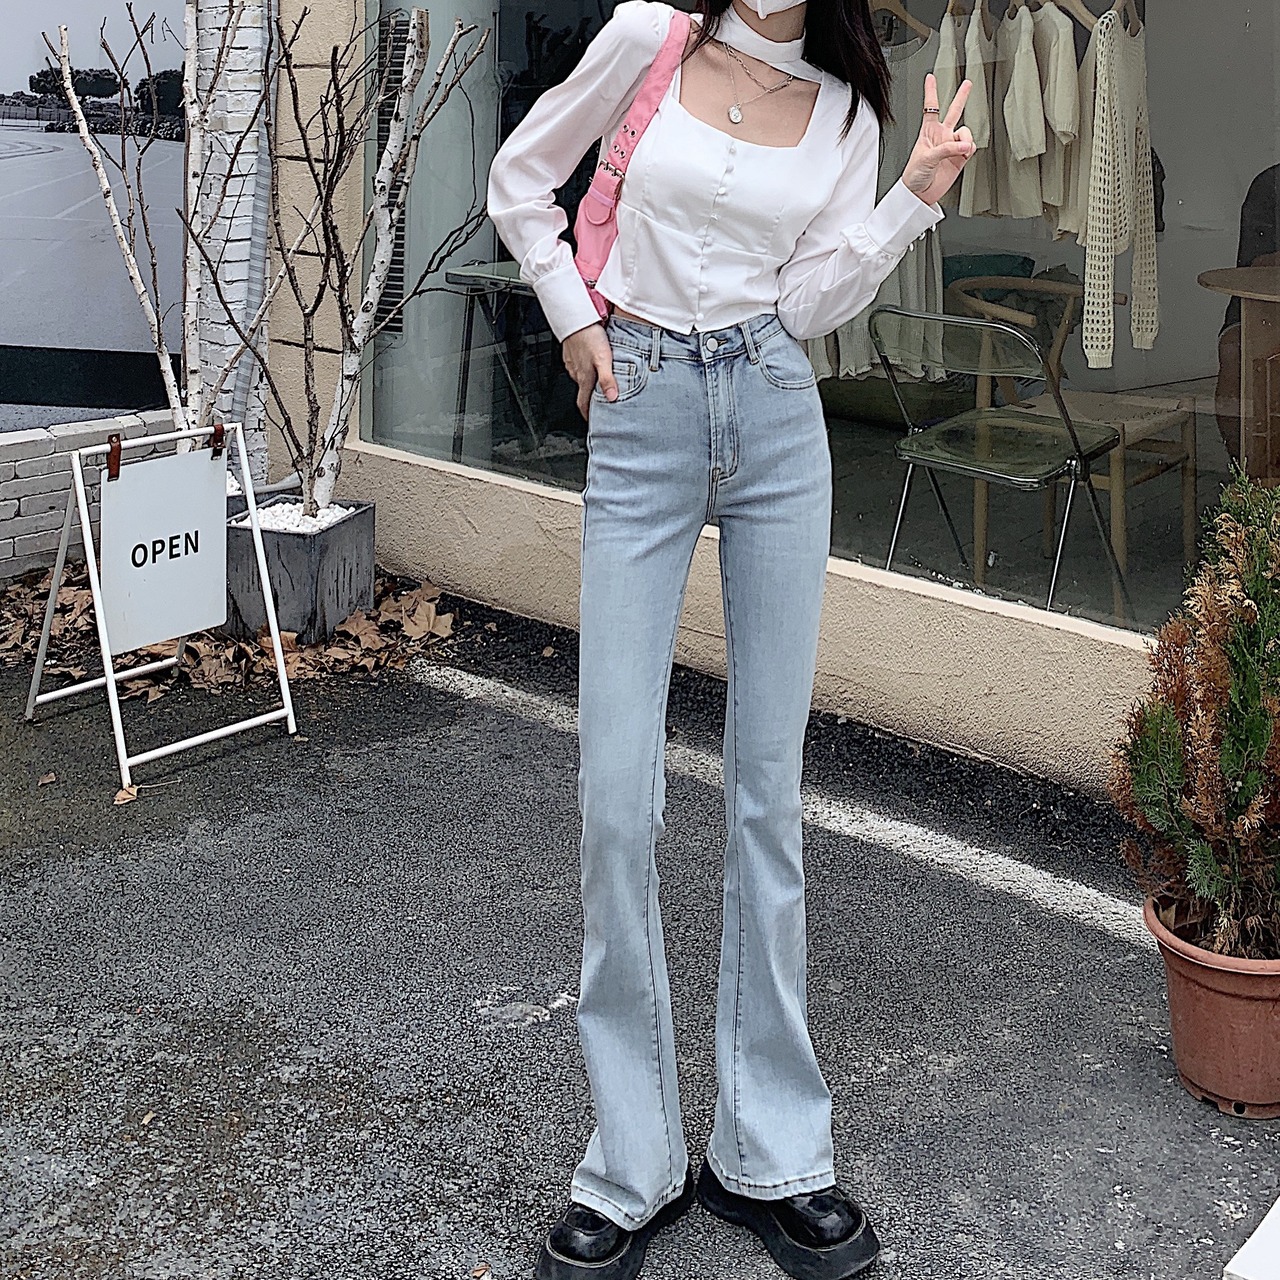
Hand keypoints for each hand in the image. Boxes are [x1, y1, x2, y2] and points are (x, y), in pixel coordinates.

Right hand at [563, 322, 616, 420]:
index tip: (592, 423)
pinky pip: (578, 366)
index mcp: (584, 377)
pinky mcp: (571, 353)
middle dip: (591, 400)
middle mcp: (576, 372)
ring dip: (589, 383)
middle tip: (600, 404)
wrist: (574, 316)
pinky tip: (593, 363)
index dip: (587, 415)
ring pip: (581, 378)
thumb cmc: (589, 335)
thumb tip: (612, 398)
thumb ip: (607, 379)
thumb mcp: (603, 359)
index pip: (583, 403)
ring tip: (601, 382)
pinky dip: (586, 369)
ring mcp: (572, 363)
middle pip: (583, 392)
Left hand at [901, 74, 974, 207]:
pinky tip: (964, 154)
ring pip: (966, 132)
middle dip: (961, 97)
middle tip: (968, 83)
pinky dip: (969, 149)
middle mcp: (941, 136)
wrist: (919, 194)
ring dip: (965, 140)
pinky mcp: (959, 158)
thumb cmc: (914, 176)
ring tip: (961, 150)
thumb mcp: (926, 158)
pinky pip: (970, 147)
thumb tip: (965, 147)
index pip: (930, 107)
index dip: (931, 92)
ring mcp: (951, 147)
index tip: (930, 77)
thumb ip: (946, 149)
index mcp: (928, 132)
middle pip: (953, 111)